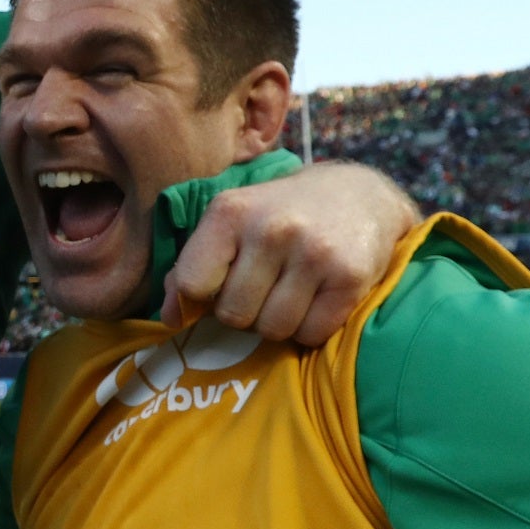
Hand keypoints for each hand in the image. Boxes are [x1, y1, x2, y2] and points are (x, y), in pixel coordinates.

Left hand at [159, 162, 419, 346]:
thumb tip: (171, 316)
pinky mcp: (350, 275)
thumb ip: (194, 263)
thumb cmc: (281, 214)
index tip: (215, 294)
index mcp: (230, 212)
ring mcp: (313, 252)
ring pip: (273, 330)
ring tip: (290, 293)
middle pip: (233, 315)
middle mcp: (270, 229)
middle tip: (262, 290)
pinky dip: (311, 328)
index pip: (192, 284)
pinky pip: (312, 333)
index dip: (198, 300)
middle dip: (243, 313)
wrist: (358, 195)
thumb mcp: (231, 221)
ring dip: (278, 323)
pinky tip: (316, 298)